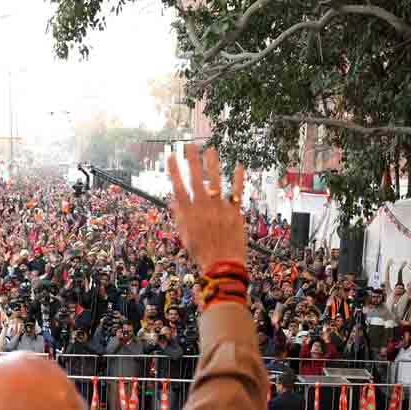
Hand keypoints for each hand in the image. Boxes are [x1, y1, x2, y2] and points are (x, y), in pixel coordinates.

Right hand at [168, 146, 245, 269]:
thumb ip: (180, 216)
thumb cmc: (201, 252)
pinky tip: (239, 165)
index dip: (174, 171)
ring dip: (213, 164)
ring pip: (216, 181)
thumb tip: (173, 199)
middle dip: (192, 160)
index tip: (171, 156)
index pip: (178, 187)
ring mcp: (219, 208)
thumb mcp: (185, 235)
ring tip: (211, 149)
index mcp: (189, 213)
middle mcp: (203, 207)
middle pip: (196, 179)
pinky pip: (237, 192)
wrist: (222, 264)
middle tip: (189, 144)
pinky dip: (238, 178)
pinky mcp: (234, 212)